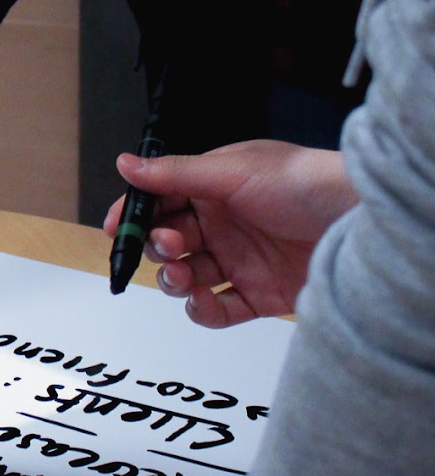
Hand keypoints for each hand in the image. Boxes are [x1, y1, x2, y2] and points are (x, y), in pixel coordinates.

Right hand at [102, 140, 357, 327]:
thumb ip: (173, 175)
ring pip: (187, 277)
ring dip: (175, 279)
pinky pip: (219, 310)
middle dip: (157, 248)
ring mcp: (239, 261)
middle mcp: (223, 224)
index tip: (116, 230)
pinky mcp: (258, 295)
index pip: (160, 201)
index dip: (134, 215)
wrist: (359, 222)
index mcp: (213, 187)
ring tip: (184, 276)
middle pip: (168, 242)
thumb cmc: (304, 183)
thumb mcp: (231, 172)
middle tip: (168, 246)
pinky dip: (204, 311)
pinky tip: (203, 302)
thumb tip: (125, 164)